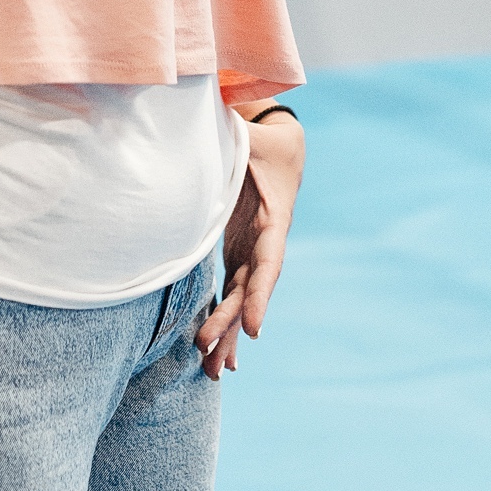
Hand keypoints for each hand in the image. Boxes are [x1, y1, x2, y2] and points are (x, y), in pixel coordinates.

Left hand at [197, 111, 304, 380]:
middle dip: (231, 324)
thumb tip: (213, 118)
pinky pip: (231, 293)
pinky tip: (211, 353)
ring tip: (213, 372)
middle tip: (210, 357)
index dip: (260, 295)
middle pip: (249, 291)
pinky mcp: (237, 253)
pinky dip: (223, 320)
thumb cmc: (261, 138)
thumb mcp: (248, 134)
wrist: (279, 148)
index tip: (253, 328)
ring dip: (227, 334)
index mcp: (272, 218)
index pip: (268, 263)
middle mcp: (264, 243)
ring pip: (241, 300)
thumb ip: (233, 132)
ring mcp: (251, 251)